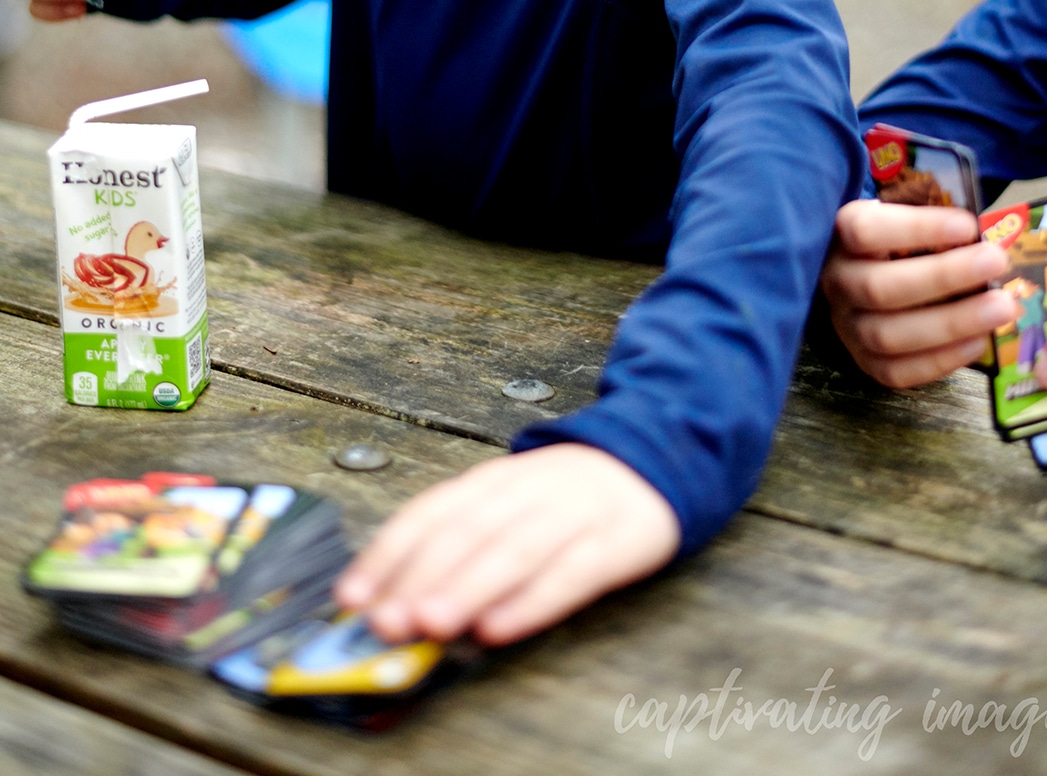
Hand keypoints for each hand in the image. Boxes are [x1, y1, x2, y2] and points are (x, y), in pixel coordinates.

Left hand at [334, 443, 679, 646]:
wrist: (654, 458)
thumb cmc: (565, 496)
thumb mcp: (509, 503)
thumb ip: (460, 543)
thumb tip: (393, 597)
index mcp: (492, 481)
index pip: (430, 513)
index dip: (388, 554)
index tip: (351, 597)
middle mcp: (526, 491)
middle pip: (466, 533)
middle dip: (420, 577)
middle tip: (385, 621)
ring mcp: (572, 513)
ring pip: (511, 551)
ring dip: (466, 588)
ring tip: (429, 623)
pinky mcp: (615, 541)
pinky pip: (570, 574)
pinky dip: (531, 602)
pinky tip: (499, 629)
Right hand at [821, 199, 1012, 387]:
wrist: (863, 279)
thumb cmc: (896, 241)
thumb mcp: (905, 218)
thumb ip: (936, 224)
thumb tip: (992, 232)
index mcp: (841, 236)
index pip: (866, 230)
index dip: (916, 228)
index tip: (967, 226)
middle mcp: (837, 282)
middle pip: (880, 287)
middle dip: (944, 276)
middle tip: (997, 262)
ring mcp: (846, 327)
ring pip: (888, 335)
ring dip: (951, 323)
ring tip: (1002, 308)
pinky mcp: (864, 362)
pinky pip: (897, 371)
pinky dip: (940, 360)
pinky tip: (978, 341)